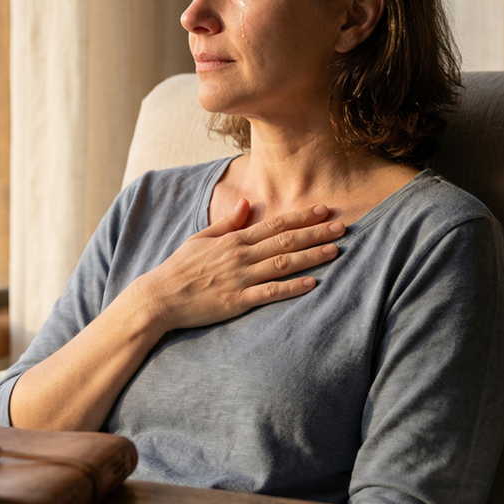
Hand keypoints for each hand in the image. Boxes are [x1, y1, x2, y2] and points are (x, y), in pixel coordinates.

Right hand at [130, 199, 342, 332]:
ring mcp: (240, 278)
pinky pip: (270, 293)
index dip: (301, 216)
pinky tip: (313, 283)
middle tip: (342, 226)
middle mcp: (240, 256)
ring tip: (335, 250)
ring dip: (311, 256)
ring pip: (283, 264)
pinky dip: (292, 287)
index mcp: (233, 240)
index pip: (274, 224)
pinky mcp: (237, 301)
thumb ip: (228, 223)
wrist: (160, 296)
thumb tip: (246, 202)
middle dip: (316, 232)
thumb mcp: (201, 238)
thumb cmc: (179, 268)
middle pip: (285, 241)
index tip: (324, 209)